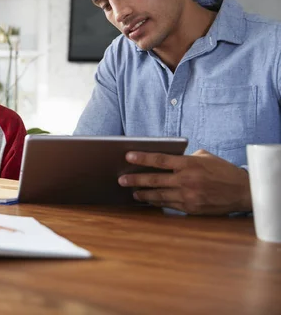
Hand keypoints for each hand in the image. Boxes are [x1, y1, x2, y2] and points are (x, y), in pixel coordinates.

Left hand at [118, 149, 251, 214]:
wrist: (243, 191)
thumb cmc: (222, 171)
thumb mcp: (205, 157)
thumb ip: (185, 157)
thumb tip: (167, 159)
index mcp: (189, 164)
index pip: (160, 160)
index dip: (142, 158)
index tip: (127, 156)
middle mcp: (187, 180)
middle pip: (154, 179)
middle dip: (135, 180)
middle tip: (121, 180)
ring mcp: (188, 195)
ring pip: (159, 195)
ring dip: (143, 194)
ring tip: (132, 192)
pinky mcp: (190, 208)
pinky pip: (168, 204)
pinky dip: (157, 202)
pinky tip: (148, 200)